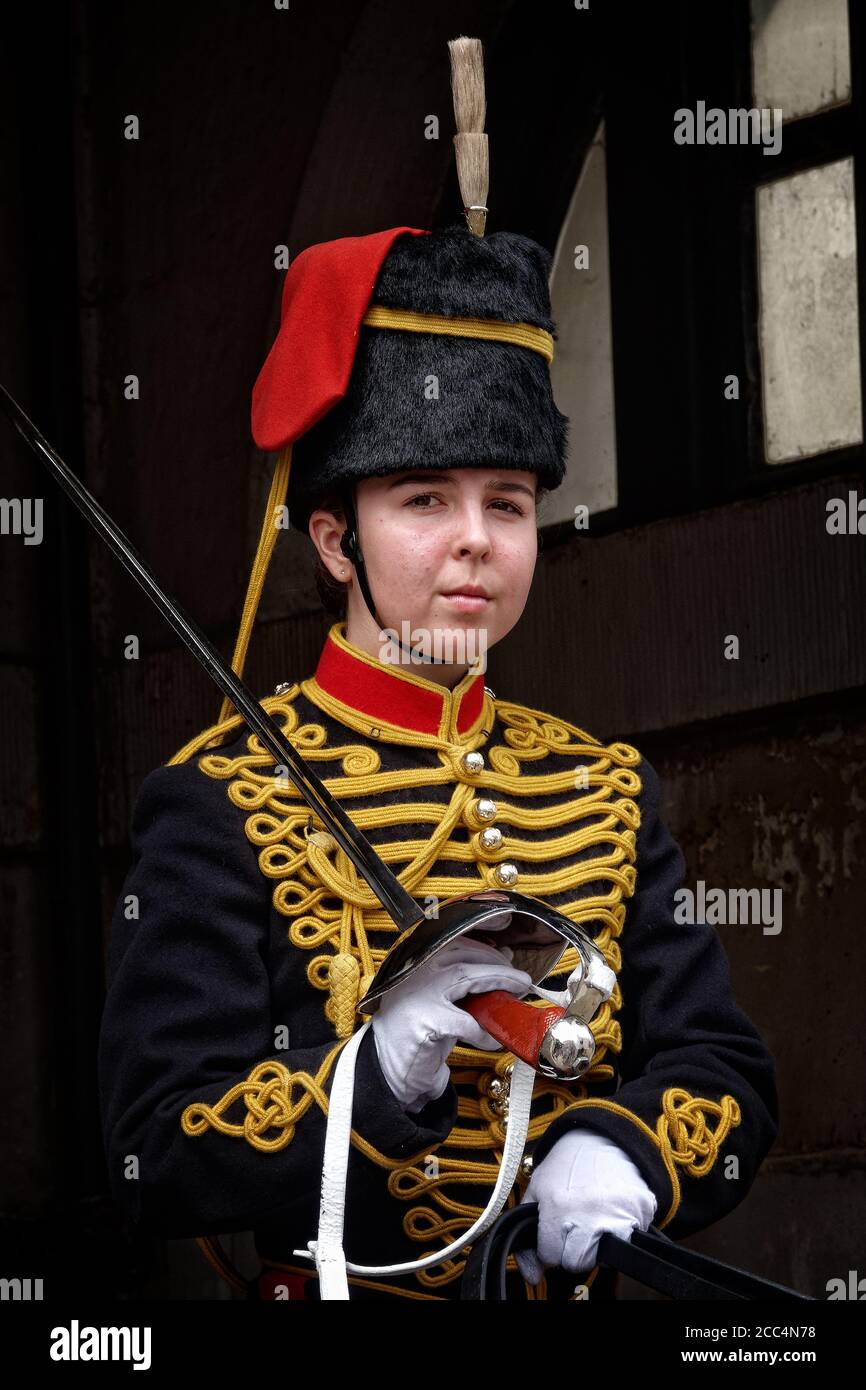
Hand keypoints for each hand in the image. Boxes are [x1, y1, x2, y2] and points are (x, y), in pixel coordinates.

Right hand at [371, 934, 531, 1112]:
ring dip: (498, 982)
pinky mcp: (426, 1022)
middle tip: (521, 980)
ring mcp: (418, 994)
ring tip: (517, 994)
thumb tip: (502, 958)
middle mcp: (414, 972)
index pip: (453, 941)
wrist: (387, 1069)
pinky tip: (492, 1040)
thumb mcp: (438, 999)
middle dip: (497, 964)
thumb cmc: (417, 1032)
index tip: (508, 953)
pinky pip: (466, 1022)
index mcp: (416, 963)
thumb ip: (463, 980)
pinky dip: (484, 1031)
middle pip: (463, 955)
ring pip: (466, 976)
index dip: (484, 945)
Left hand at [515, 1129, 656, 1284]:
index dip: (549, 1245)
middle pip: (576, 1262)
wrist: (599, 1138)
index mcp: (557, 1206)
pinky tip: (612, 1212)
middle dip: (572, 1249)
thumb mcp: (536, 1191)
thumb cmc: (565, 1167)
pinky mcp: (640, 1211)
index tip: (554, 1230)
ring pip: (603, 1257)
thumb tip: (531, 1276)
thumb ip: (526, 1237)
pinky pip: (629, 1240)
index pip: (549, 1255)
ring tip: (593, 1219)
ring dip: (596, 1244)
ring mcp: (617, 1214)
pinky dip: (622, 1232)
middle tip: (575, 1226)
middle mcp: (587, 1213)